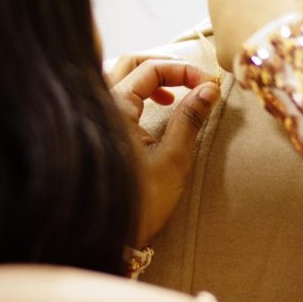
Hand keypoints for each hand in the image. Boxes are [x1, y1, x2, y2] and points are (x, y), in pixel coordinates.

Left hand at [110, 59, 219, 247]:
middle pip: (130, 63)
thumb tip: (209, 89)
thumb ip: (190, 118)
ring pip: (120, 77)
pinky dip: (137, 93)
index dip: (184, 71)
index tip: (209, 85)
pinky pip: (115, 95)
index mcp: (113, 107)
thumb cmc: (140, 203)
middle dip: (165, 66)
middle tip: (193, 80)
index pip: (150, 69)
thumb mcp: (173, 159)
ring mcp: (93, 117)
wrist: (110, 238)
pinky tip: (156, 109)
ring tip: (175, 94)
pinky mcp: (97, 131)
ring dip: (150, 77)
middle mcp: (97, 105)